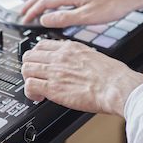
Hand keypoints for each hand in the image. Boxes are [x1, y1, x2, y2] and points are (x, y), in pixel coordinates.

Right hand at [20, 0, 142, 27]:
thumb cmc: (114, 4)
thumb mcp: (87, 16)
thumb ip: (64, 18)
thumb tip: (45, 20)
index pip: (44, 2)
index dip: (32, 11)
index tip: (23, 20)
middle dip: (31, 2)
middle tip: (22, 12)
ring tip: (34, 6)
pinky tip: (57, 1)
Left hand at [21, 39, 142, 115]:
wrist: (116, 87)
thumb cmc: (113, 76)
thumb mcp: (95, 56)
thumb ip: (80, 57)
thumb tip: (78, 63)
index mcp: (71, 48)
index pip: (42, 45)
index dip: (38, 56)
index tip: (40, 63)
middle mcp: (60, 57)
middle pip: (30, 55)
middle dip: (30, 67)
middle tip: (36, 77)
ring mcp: (55, 71)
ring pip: (26, 69)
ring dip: (28, 79)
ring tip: (37, 88)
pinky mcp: (53, 88)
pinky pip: (29, 86)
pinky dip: (30, 92)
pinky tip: (38, 97)